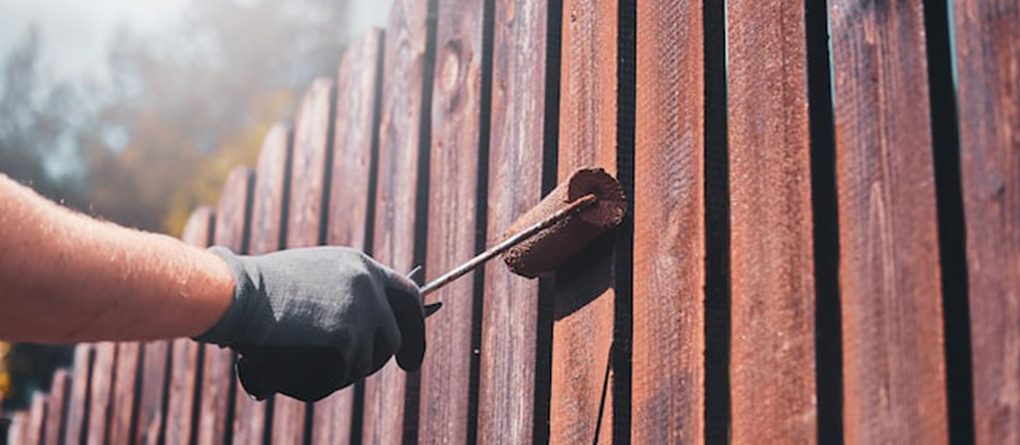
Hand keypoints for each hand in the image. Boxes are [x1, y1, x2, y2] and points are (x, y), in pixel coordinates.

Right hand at [197, 246, 424, 401]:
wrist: (237, 293)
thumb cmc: (256, 288)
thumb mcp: (311, 276)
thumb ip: (340, 295)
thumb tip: (359, 332)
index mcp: (360, 266)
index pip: (406, 296)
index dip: (414, 325)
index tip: (409, 352)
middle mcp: (368, 286)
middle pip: (394, 337)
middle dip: (388, 359)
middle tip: (385, 374)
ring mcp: (361, 313)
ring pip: (366, 362)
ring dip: (342, 371)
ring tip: (307, 361)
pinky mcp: (347, 339)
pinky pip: (341, 375)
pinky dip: (321, 380)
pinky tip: (296, 368)